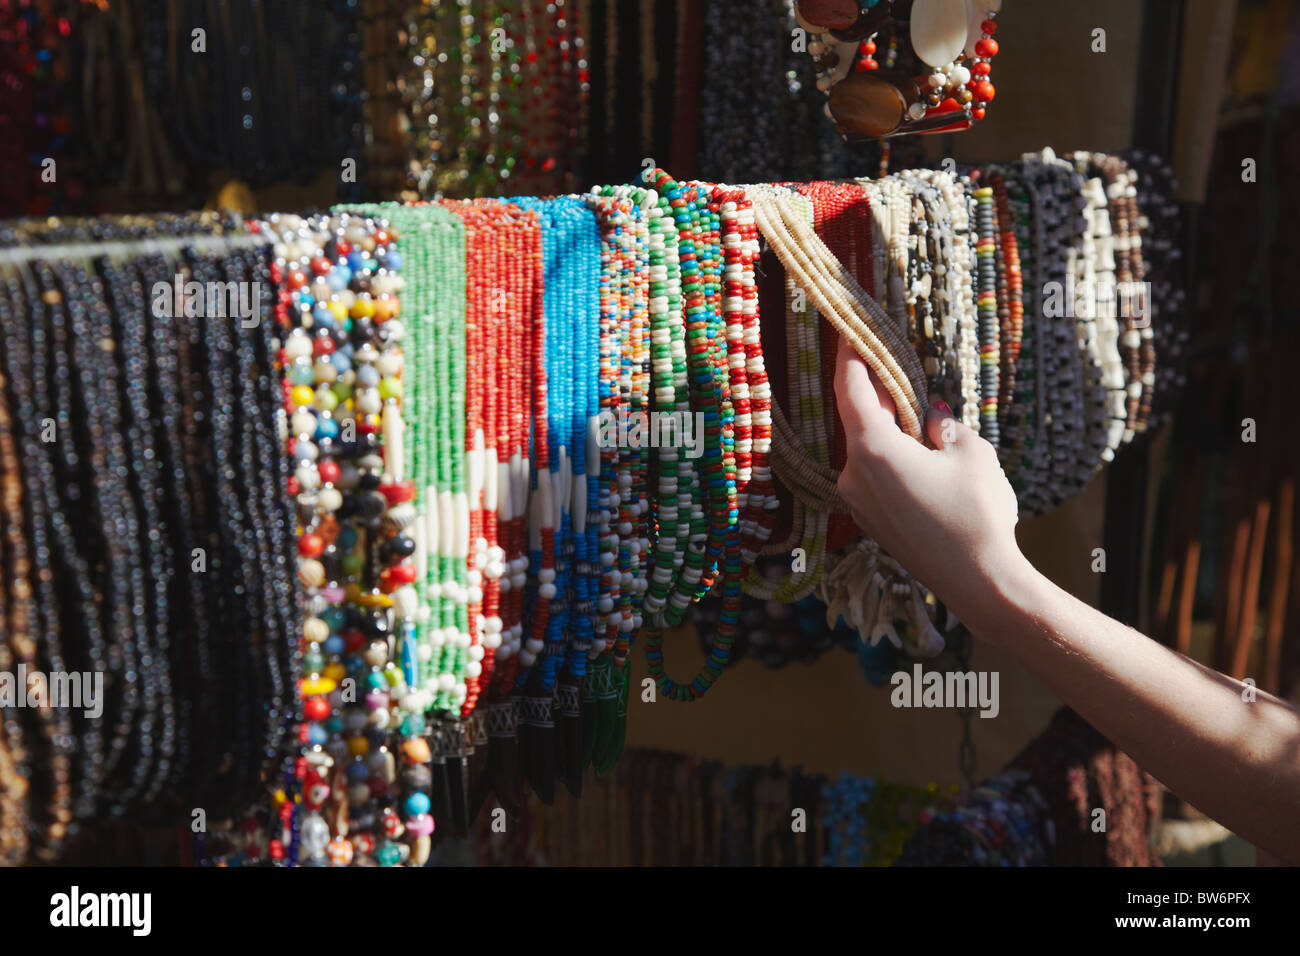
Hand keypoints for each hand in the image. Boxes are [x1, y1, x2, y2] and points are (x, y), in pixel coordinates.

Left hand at [833, 338, 1025, 622]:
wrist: (978, 583)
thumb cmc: (977, 514)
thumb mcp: (971, 454)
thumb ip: (944, 424)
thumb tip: (930, 415)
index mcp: (872, 449)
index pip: (849, 387)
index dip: (849, 353)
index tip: (849, 328)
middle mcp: (853, 474)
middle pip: (857, 417)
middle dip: (874, 389)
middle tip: (890, 358)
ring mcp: (859, 500)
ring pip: (867, 447)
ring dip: (886, 425)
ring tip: (914, 407)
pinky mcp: (871, 520)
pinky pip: (874, 473)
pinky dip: (889, 454)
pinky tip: (917, 450)